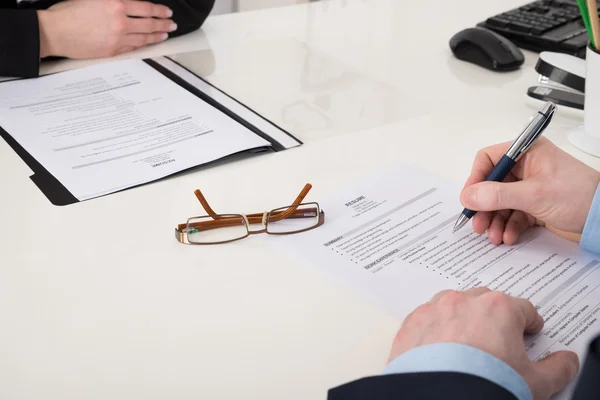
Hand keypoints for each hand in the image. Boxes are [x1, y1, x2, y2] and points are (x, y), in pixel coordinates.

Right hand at [38, 0, 176, 58]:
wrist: (55, 32)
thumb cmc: (68, 13)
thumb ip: (116, 2)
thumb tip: (130, 5)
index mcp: (116, 3)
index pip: (146, 8)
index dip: (159, 11)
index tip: (167, 12)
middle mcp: (120, 21)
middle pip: (149, 24)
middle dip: (164, 24)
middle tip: (172, 25)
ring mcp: (118, 38)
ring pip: (144, 38)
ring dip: (157, 36)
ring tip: (164, 35)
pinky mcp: (113, 50)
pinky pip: (133, 47)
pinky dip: (143, 44)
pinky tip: (148, 43)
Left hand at [390, 288, 578, 399]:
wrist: (438, 397)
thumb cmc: (484, 386)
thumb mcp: (535, 384)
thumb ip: (557, 368)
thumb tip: (565, 361)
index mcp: (498, 308)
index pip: (523, 309)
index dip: (529, 324)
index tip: (529, 334)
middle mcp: (463, 301)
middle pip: (486, 302)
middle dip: (494, 319)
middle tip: (497, 343)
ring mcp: (433, 310)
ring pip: (453, 305)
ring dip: (462, 319)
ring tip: (466, 346)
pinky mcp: (410, 324)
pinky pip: (426, 319)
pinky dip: (434, 330)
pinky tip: (439, 350)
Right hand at [460, 138, 599, 244]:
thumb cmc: (580, 196)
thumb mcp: (534, 195)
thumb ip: (497, 195)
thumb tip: (468, 196)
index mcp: (527, 153)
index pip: (489, 159)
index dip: (476, 179)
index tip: (469, 199)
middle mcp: (527, 167)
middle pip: (492, 185)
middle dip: (484, 207)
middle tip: (478, 224)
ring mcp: (531, 187)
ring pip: (501, 203)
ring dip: (495, 220)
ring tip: (493, 236)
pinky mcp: (536, 205)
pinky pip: (514, 214)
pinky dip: (509, 226)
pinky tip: (509, 236)